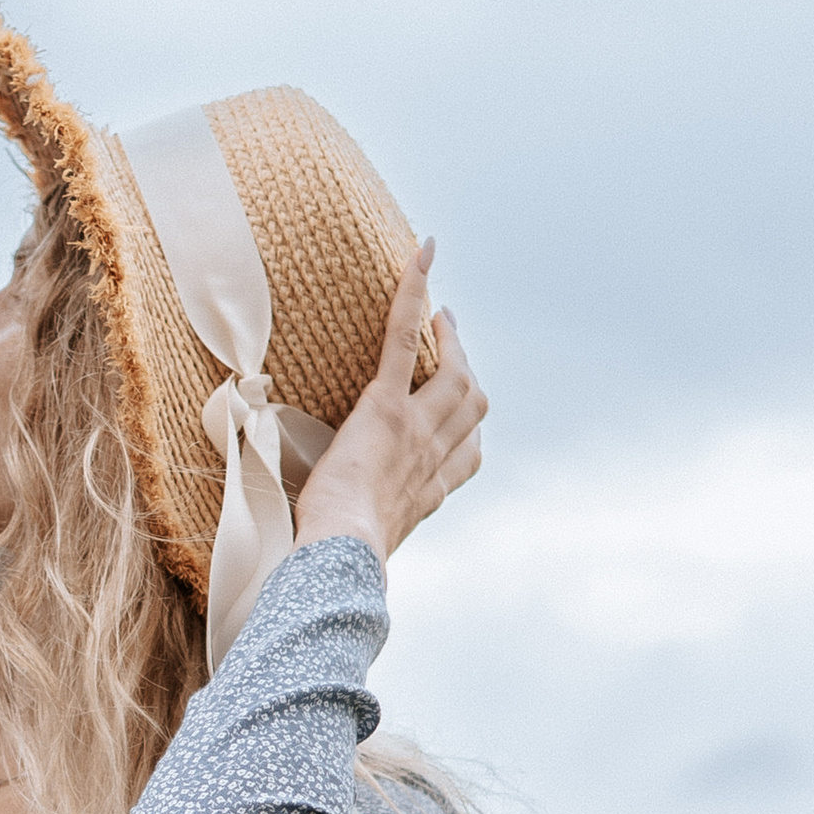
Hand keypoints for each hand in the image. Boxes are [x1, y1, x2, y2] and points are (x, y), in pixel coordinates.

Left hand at [292, 246, 485, 565]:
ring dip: (449, 336)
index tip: (461, 413)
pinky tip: (421, 258)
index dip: (471, 428)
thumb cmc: (340, 555)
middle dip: (467, 366)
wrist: (342, 548)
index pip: (471, 453)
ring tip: (439, 310)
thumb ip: (366, 529)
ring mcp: (417, 426)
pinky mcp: (386, 404)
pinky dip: (414, 294)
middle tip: (450, 336)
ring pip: (454, 370)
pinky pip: (405, 339)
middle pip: (473, 401)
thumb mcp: (365, 544)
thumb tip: (340, 540)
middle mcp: (436, 455)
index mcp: (432, 491)